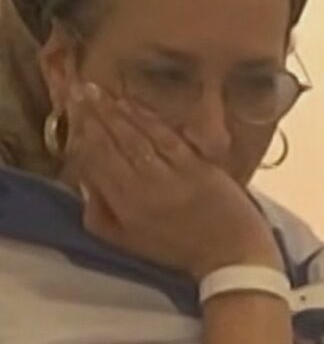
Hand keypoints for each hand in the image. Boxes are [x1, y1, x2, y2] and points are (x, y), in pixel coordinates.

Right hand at [60, 86, 279, 278]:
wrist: (231, 253)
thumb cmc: (176, 248)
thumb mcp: (125, 240)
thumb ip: (99, 210)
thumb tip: (84, 179)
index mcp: (126, 204)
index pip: (96, 160)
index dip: (82, 133)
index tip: (72, 111)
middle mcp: (146, 185)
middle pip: (115, 142)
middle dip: (95, 113)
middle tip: (79, 89)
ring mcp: (175, 173)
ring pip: (139, 135)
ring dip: (117, 111)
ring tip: (100, 91)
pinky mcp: (199, 165)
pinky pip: (169, 136)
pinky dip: (149, 118)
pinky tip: (133, 104)